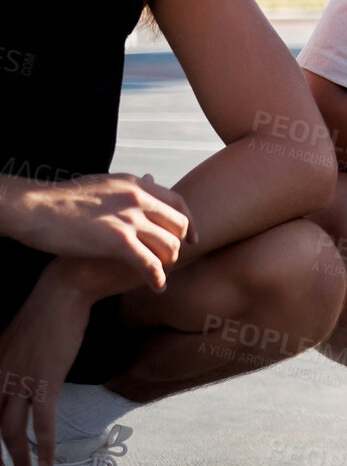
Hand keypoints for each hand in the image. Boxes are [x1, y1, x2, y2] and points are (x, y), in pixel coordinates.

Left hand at [0, 268, 92, 465]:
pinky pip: (43, 421)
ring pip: (12, 431)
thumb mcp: (14, 342)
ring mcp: (20, 379)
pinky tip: (50, 461)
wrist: (63, 293)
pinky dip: (46, 445)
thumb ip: (9, 366)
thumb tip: (14, 387)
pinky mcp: (45, 379)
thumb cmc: (45, 314)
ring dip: (19, 459)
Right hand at [1, 174, 192, 290]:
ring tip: (160, 274)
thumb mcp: (103, 185)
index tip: (192, 237)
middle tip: (173, 259)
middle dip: (179, 245)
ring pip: (168, 245)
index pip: (177, 202)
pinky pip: (150, 264)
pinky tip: (157, 287)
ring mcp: (128, 218)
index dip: (189, 221)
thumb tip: (150, 178)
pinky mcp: (117, 240)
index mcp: (134, 184)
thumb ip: (129, 187)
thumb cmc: (63, 201)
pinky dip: (157, 278)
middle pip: (178, 225)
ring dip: (168, 263)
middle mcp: (137, 198)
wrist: (34, 209)